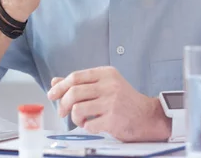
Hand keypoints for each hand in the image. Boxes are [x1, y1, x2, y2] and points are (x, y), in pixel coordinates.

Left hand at [47, 66, 171, 141]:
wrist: (148, 116)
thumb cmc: (124, 101)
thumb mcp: (104, 86)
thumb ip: (80, 83)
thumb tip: (55, 81)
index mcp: (106, 73)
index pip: (75, 77)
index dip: (60, 86)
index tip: (52, 94)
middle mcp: (109, 85)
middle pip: (74, 92)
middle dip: (63, 104)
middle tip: (62, 112)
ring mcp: (112, 102)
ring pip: (78, 108)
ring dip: (75, 118)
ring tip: (81, 120)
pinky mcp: (113, 119)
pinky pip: (89, 124)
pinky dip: (87, 127)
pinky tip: (93, 125)